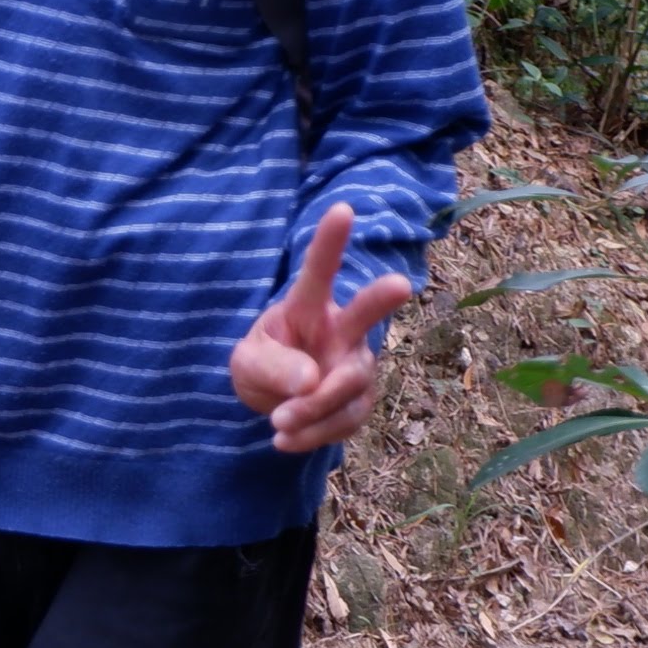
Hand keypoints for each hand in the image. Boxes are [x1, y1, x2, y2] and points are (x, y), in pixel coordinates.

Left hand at [229, 204, 417, 454]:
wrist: (274, 404)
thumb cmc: (262, 364)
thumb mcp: (248, 362)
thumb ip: (272, 366)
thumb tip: (310, 380)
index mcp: (306, 307)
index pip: (318, 272)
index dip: (330, 242)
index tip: (341, 209)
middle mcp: (340, 331)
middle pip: (364, 316)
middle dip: (381, 300)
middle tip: (400, 284)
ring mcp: (355, 365)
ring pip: (350, 383)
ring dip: (315, 407)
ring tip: (278, 422)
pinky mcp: (359, 403)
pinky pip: (346, 420)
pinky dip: (314, 434)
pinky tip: (285, 439)